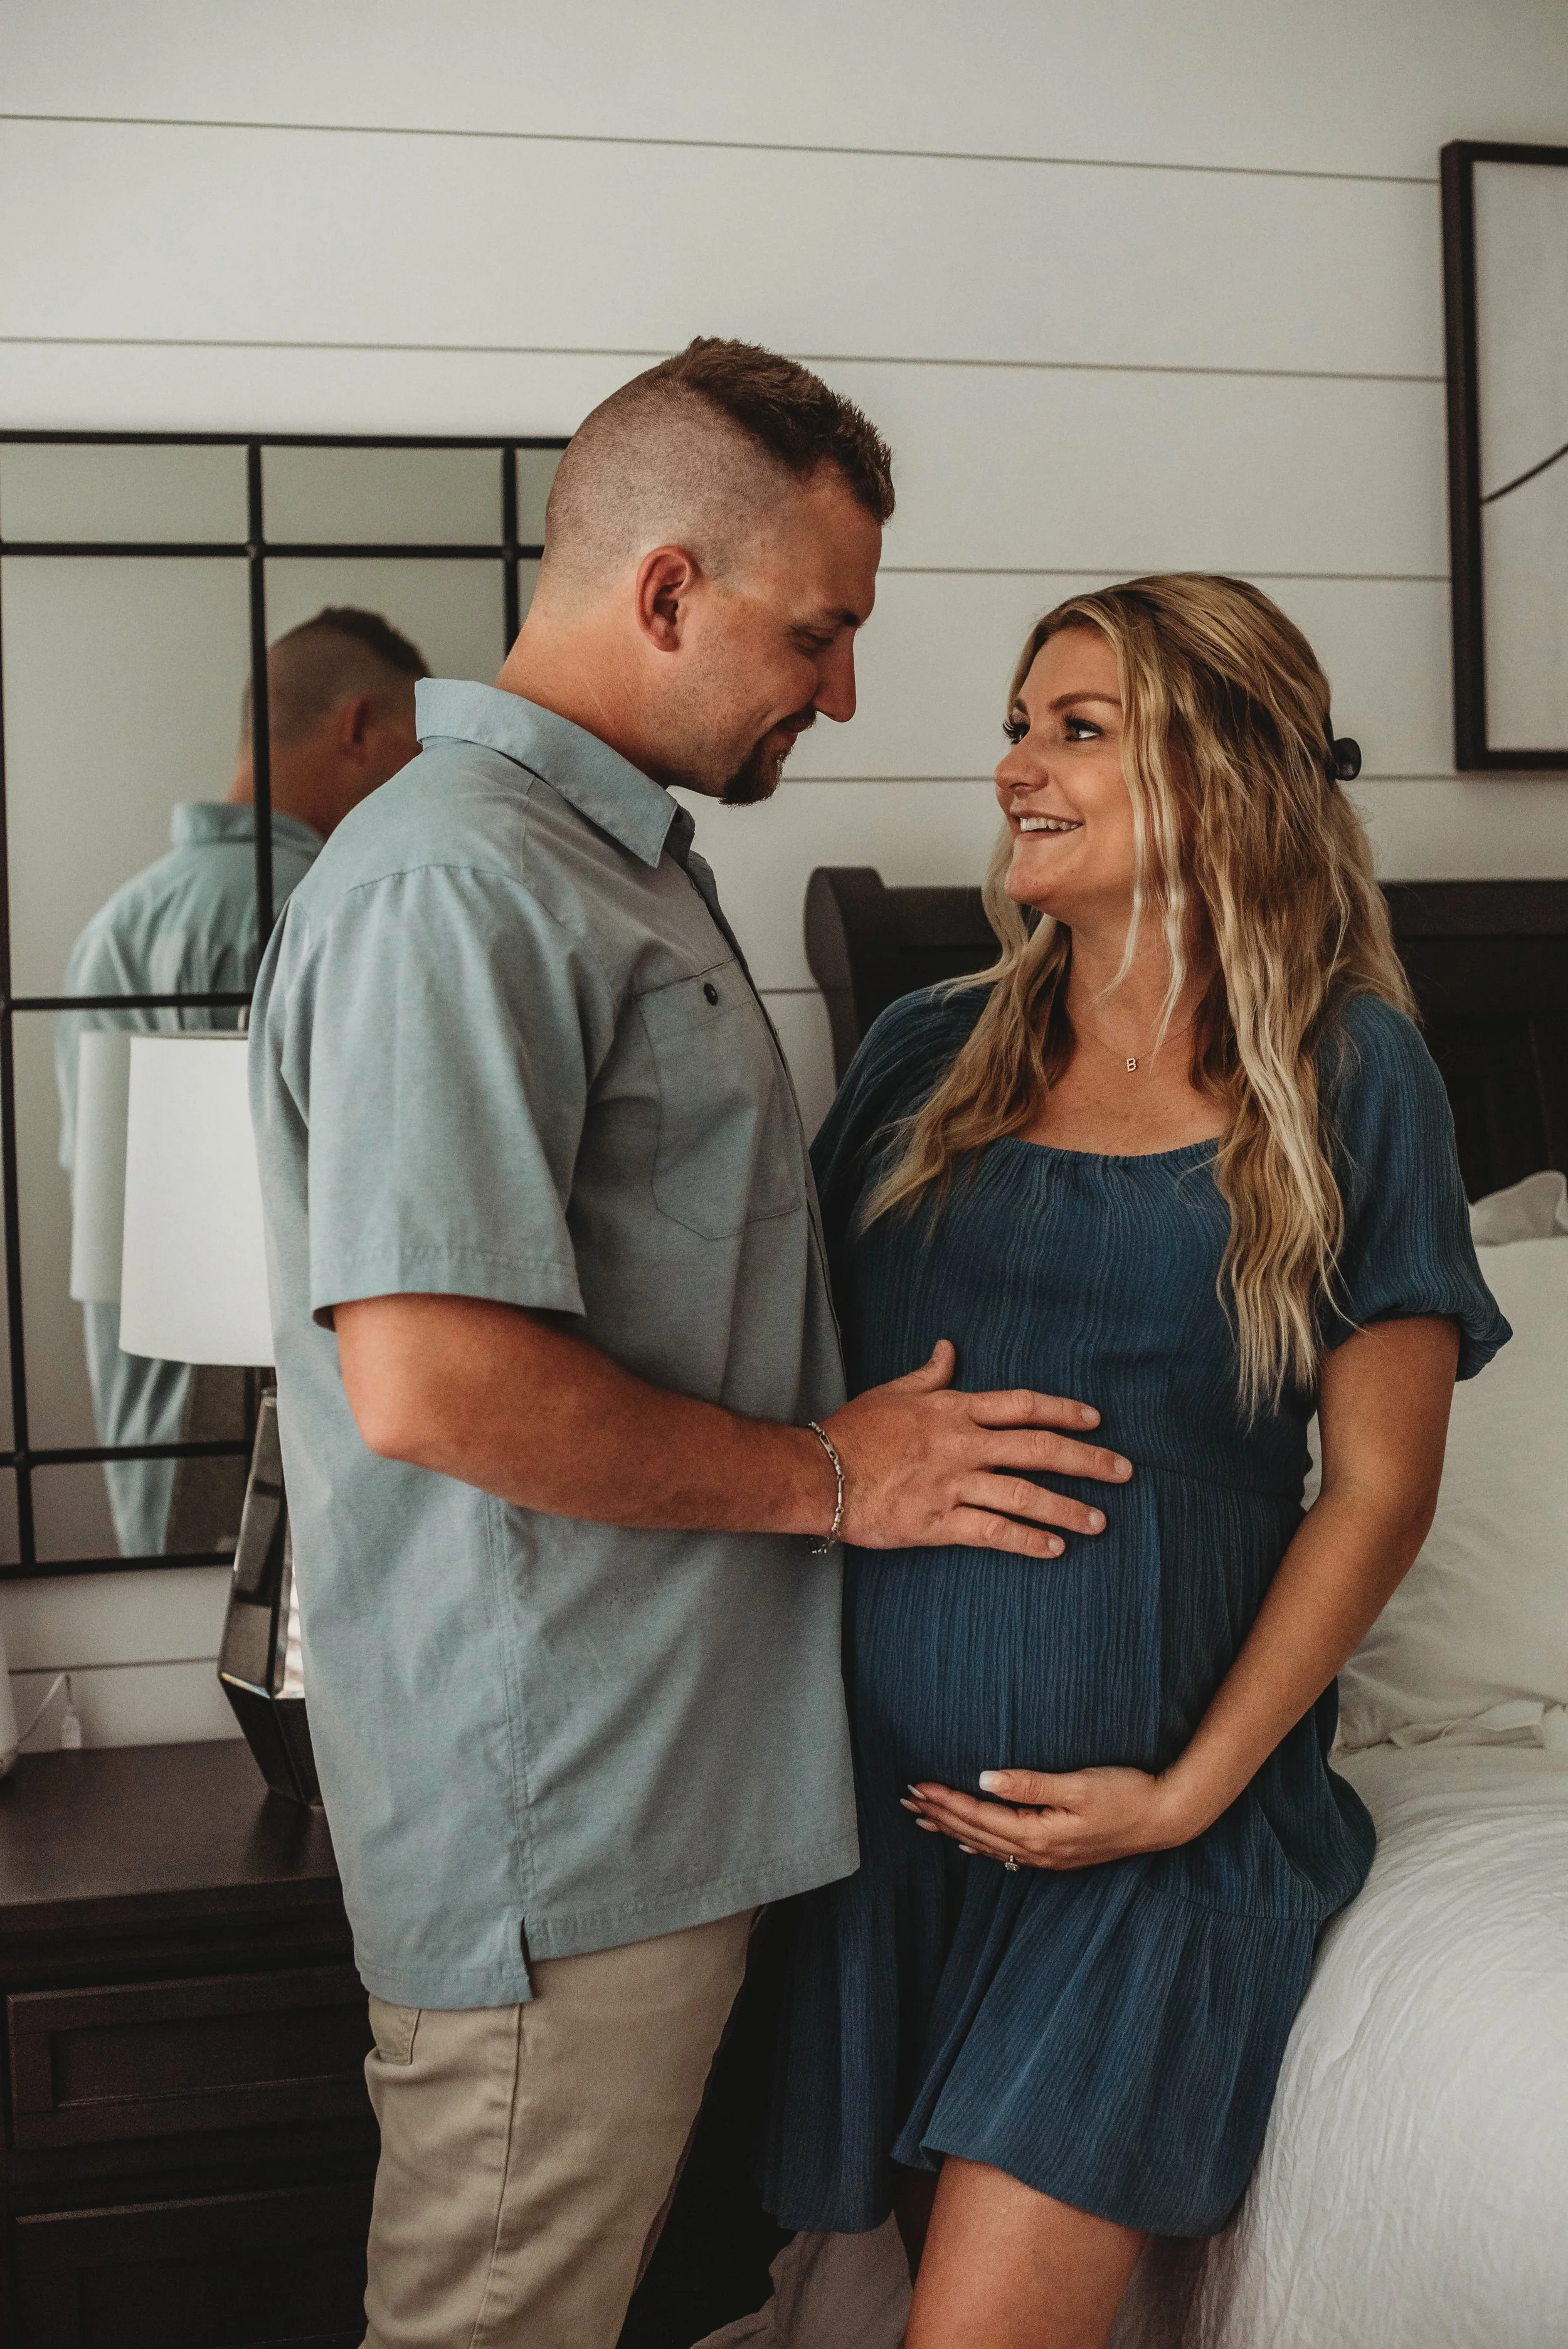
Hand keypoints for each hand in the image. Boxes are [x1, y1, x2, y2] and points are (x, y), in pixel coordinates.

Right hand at [823, 1339, 1130, 1558]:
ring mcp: (952, 1485)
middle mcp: (962, 1445)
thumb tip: (949, 1349)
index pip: (1021, 1405)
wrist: (818, 1472)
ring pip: (1023, 1495)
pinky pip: (992, 1532)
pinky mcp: (938, 1522)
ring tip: (1100, 1520)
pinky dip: (1027, 1540)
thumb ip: (929, 1375)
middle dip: (1086, 1460)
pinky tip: (1055, 1548)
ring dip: (1066, 1507)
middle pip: (1037, 1449)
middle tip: (1123, 1471)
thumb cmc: (854, 1431)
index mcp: (954, 1410)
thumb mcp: (893, 1392)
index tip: (1095, 1420)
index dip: (1063, 1410)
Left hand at [902, 1764, 1200, 1868]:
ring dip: (954, 1829)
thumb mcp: (1078, 1784)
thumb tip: (985, 1778)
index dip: (945, 1800)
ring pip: (988, 1844)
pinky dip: (982, 1845)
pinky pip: (1008, 1853)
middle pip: (976, 1833)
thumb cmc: (1126, 1794)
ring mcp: (1048, 1857)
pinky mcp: (1059, 1853)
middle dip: (940, 1815)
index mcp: (1038, 1834)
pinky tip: (969, 1844)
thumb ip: (1030, 1784)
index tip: (917, 1784)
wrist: (1164, 1819)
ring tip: (924, 1818)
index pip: (979, 1816)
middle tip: (905, 1799)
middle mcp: (1038, 1852)